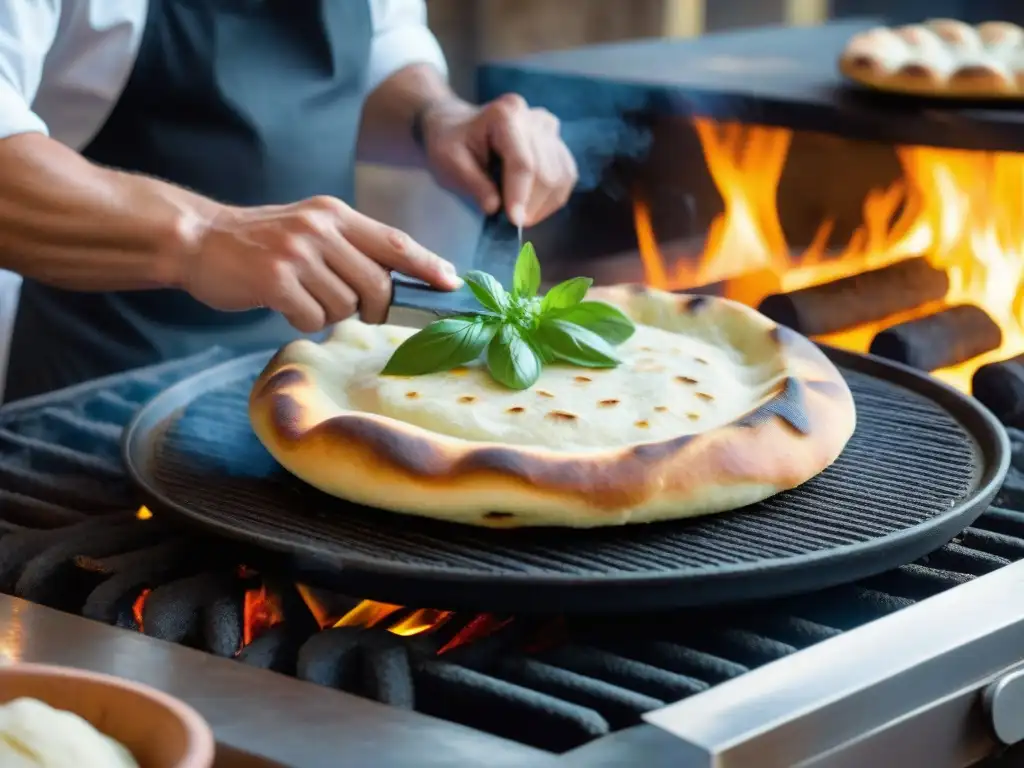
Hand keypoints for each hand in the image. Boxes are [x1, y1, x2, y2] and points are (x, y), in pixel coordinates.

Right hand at [180, 196, 461, 331]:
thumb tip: (401, 279)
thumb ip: (352, 247)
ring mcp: (297, 253)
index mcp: (336, 214)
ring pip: (346, 306)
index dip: (427, 265)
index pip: (395, 241)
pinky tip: (285, 305)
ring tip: (304, 296)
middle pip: (377, 284)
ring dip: (330, 313)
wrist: (198, 239)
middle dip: (375, 308)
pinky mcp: (274, 280)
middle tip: (357, 310)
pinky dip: (304, 320)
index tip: (451, 282)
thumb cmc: (263, 242)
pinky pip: (313, 317)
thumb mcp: (312, 229)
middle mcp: (320, 229)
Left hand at [421, 94, 577, 227]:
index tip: (515, 222)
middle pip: (546, 171)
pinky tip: (533, 206)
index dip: (521, 195)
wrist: (457, 127)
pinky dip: (552, 198)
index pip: (523, 162)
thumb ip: (472, 184)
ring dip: (544, 204)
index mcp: (504, 115)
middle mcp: (533, 118)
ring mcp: (549, 129)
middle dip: (532, 204)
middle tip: (513, 223)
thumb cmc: (450, 144)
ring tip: (521, 215)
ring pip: (561, 176)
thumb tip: (495, 208)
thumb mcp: (449, 163)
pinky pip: (566, 176)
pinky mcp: (557, 143)